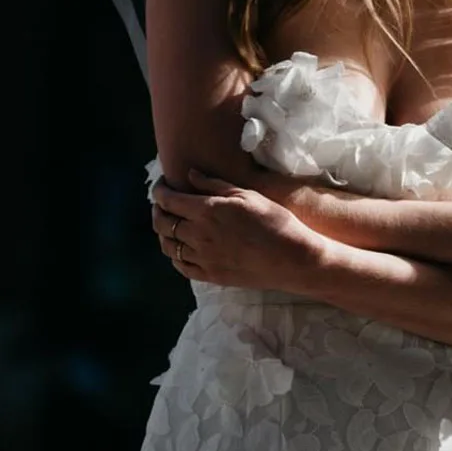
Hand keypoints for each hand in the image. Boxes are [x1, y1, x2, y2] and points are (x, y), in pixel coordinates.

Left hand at [150, 168, 322, 290]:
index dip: (159, 190)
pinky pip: (182, 267)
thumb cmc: (275, 222)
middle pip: (162, 223)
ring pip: (168, 246)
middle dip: (158, 210)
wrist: (293, 259)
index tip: (163, 184)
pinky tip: (182, 249)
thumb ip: (215, 185)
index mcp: (207, 211)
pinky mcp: (211, 276)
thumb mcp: (248, 196)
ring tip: (172, 225)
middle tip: (164, 203)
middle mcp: (199, 235)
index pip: (168, 200)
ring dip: (164, 233)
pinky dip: (175, 256)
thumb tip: (191, 175)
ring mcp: (203, 258)